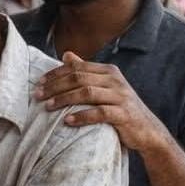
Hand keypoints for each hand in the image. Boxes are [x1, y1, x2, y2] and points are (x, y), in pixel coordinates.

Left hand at [35, 51, 166, 152]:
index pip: (76, 68)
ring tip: (48, 107)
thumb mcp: (104, 87)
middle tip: (37, 95)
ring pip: (87, 93)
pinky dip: (81, 116)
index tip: (39, 83)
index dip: (55, 74)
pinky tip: (67, 121)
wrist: (147, 130)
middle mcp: (115, 80)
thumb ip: (86, 72)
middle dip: (55, 86)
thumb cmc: (120, 109)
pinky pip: (99, 113)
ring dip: (64, 99)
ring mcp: (120, 96)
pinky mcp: (124, 114)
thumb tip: (66, 55)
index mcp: (108, 71)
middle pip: (79, 78)